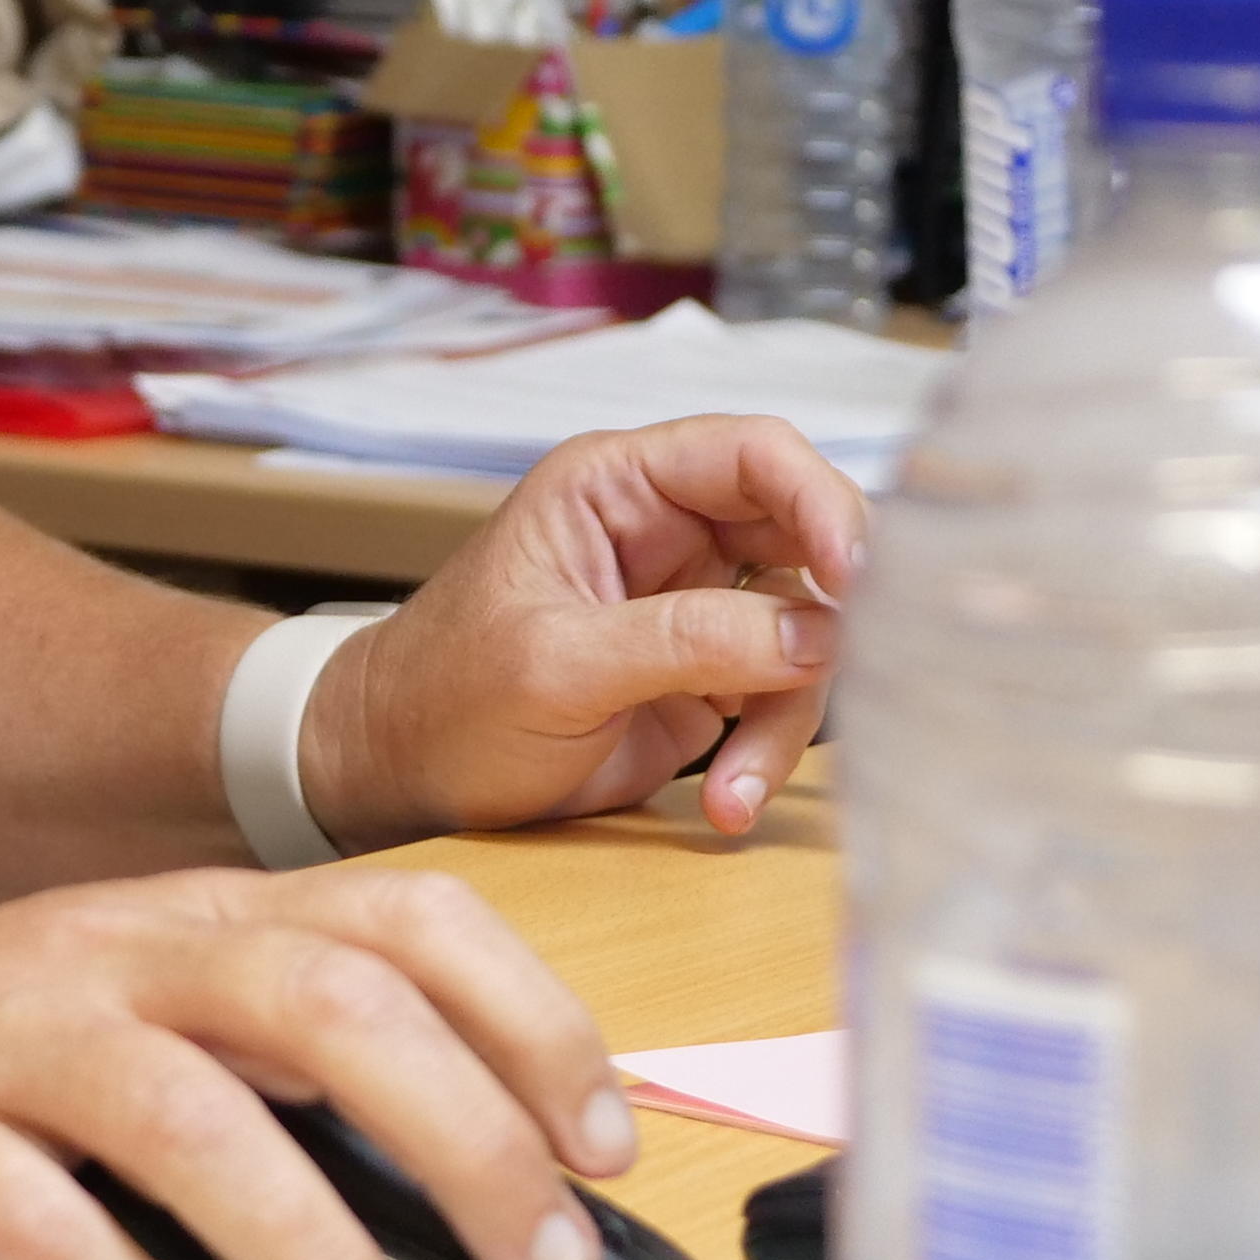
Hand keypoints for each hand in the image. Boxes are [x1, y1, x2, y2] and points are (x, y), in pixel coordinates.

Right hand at [0, 861, 635, 1259]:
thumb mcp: (137, 1032)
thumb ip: (280, 1083)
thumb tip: (489, 1208)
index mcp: (191, 921)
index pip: (400, 916)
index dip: (528, 1016)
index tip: (604, 1144)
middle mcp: (109, 955)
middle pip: (325, 1003)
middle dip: (466, 1141)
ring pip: (194, 1119)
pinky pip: (38, 1227)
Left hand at [302, 415, 866, 847]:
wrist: (400, 775)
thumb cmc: (446, 695)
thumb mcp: (555, 663)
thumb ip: (684, 641)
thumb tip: (816, 634)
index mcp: (620, 486)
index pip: (754, 454)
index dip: (821, 501)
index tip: (859, 578)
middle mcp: (671, 532)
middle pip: (804, 540)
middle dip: (831, 616)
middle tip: (847, 676)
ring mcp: (696, 609)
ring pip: (807, 634)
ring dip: (787, 716)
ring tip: (734, 792)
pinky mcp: (708, 682)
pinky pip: (780, 702)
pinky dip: (767, 758)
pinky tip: (726, 806)